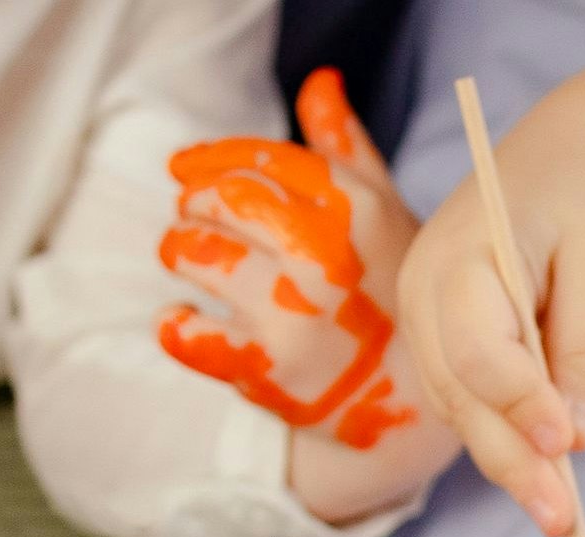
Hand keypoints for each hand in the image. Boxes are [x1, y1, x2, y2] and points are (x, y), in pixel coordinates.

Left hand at [161, 70, 463, 521]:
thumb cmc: (389, 298)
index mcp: (356, 209)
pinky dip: (174, 324)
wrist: (410, 406)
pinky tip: (180, 320)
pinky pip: (187, 331)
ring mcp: (292, 312)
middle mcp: (324, 255)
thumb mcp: (383, 218)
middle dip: (194, 202)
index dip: (213, 159)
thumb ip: (345, 150)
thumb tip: (320, 82)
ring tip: (183, 256)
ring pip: (194, 251)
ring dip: (178, 249)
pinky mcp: (264, 368)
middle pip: (221, 198)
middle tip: (190, 215)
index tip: (188, 169)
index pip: (259, 159)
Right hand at [391, 119, 584, 536]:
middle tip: (564, 521)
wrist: (555, 166)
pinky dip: (502, 442)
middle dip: (512, 461)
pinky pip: (464, 406)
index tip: (568, 444)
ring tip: (559, 518)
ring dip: (508, 465)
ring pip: (459, 412)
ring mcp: (420, 321)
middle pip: (460, 395)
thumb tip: (574, 439)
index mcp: (459, 253)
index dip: (520, 402)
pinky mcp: (436, 347)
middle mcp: (422, 291)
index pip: (478, 349)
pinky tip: (542, 479)